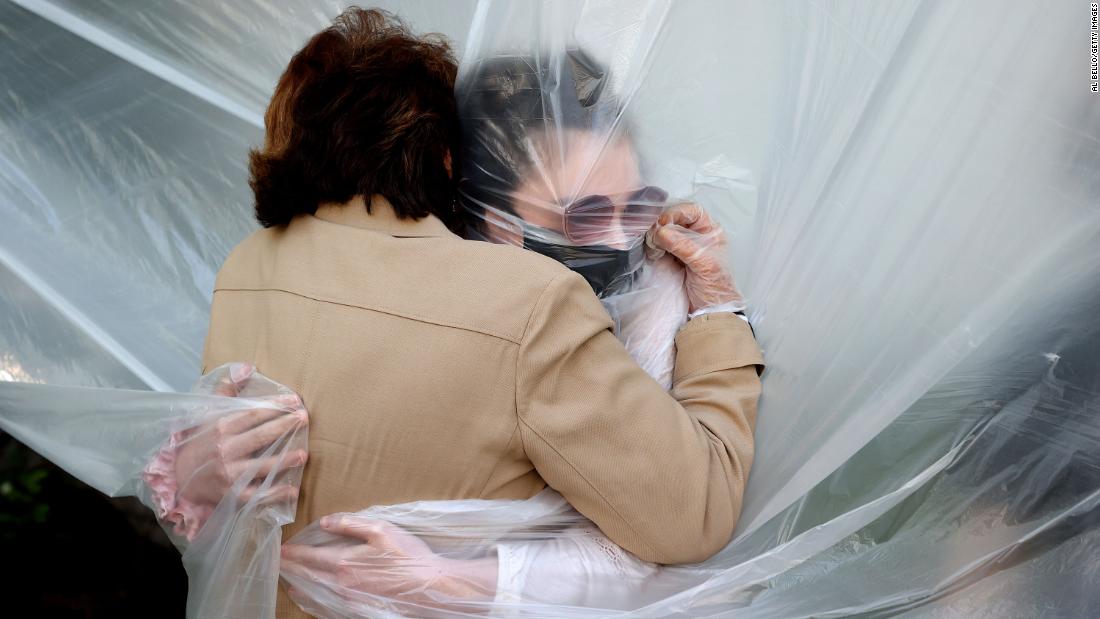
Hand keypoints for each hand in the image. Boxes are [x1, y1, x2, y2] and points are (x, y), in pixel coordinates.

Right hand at [174, 362, 307, 506]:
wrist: (179, 476)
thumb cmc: (200, 441)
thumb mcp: (208, 413)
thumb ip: (227, 390)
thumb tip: (246, 367)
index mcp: (221, 428)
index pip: (253, 414)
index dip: (275, 406)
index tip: (295, 401)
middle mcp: (225, 450)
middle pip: (260, 437)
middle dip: (284, 426)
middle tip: (304, 418)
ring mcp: (229, 474)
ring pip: (261, 467)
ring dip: (284, 460)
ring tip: (304, 454)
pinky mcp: (231, 495)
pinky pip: (256, 495)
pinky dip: (274, 494)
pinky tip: (292, 490)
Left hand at [281, 514, 496, 612]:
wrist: (430, 587)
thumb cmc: (409, 556)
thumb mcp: (382, 530)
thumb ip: (351, 524)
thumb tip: (325, 522)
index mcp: (345, 563)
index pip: (309, 557)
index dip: (292, 553)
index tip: (280, 549)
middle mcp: (341, 585)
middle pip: (307, 577)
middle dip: (291, 569)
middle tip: (278, 563)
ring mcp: (348, 602)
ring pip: (314, 594)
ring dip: (299, 585)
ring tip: (288, 580)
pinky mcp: (357, 611)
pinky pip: (326, 609)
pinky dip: (312, 603)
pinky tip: (308, 599)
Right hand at [650, 203, 742, 312]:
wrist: (708, 312)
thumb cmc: (716, 287)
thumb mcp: (705, 264)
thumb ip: (684, 246)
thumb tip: (661, 232)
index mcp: (709, 232)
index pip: (692, 211)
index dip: (677, 212)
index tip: (664, 222)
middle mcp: (694, 236)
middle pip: (673, 219)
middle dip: (663, 224)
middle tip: (655, 235)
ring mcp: (679, 247)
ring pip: (662, 232)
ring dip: (655, 236)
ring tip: (655, 247)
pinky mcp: (667, 259)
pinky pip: (655, 246)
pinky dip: (652, 247)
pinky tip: (654, 254)